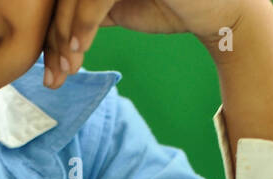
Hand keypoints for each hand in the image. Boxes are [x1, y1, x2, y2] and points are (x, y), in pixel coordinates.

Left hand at [42, 0, 252, 86]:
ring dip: (65, 36)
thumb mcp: (125, 9)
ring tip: (66, 69)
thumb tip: (60, 32)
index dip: (54, 29)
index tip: (50, 66)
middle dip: (54, 37)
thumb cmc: (178, 8)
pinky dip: (84, 24)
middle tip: (51, 76)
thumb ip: (94, 11)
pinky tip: (80, 51)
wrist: (222, 13)